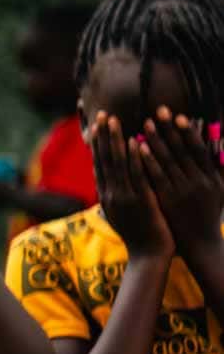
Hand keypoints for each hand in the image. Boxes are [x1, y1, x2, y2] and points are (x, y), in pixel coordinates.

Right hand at [95, 113, 171, 257]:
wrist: (148, 256)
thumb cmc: (139, 236)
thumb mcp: (123, 215)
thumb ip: (117, 197)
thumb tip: (112, 184)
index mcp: (106, 196)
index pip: (98, 163)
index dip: (96, 143)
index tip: (95, 125)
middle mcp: (111, 194)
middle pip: (103, 159)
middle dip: (102, 135)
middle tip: (101, 114)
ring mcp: (124, 197)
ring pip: (116, 164)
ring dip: (114, 140)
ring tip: (113, 120)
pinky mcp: (139, 201)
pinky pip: (135, 175)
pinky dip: (133, 158)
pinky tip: (133, 142)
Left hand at [140, 110, 223, 251]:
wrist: (200, 243)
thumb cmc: (208, 213)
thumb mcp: (219, 189)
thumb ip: (218, 165)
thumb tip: (218, 140)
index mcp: (212, 177)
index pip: (199, 150)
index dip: (188, 132)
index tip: (179, 115)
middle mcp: (199, 182)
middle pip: (182, 151)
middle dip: (170, 130)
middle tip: (159, 110)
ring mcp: (182, 191)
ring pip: (167, 161)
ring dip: (156, 141)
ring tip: (146, 123)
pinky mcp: (167, 200)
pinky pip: (155, 176)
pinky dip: (147, 161)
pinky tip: (137, 148)